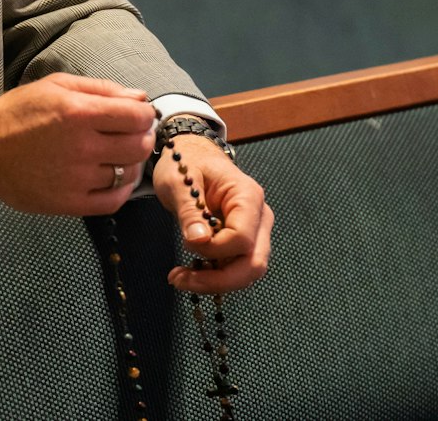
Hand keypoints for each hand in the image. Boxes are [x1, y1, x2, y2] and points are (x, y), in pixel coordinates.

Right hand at [0, 73, 156, 216]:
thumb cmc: (20, 112)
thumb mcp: (56, 85)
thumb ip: (101, 89)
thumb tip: (140, 97)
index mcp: (79, 113)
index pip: (137, 116)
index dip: (144, 114)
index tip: (137, 115)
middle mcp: (82, 148)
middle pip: (138, 146)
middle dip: (141, 137)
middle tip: (130, 134)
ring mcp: (77, 178)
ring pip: (128, 174)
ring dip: (130, 163)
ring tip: (117, 155)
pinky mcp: (70, 203)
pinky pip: (113, 201)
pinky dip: (121, 190)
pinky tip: (113, 178)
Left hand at [152, 133, 272, 293]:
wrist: (191, 155)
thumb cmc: (186, 163)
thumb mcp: (178, 181)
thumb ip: (189, 211)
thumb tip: (198, 241)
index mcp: (248, 197)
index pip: (242, 238)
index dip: (215, 250)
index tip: (187, 244)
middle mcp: (259, 217)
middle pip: (253, 263)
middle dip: (218, 280)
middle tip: (180, 280)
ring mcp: (255, 231)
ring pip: (247, 271)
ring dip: (215, 281)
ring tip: (179, 277)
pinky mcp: (244, 241)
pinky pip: (236, 267)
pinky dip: (214, 276)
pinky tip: (190, 271)